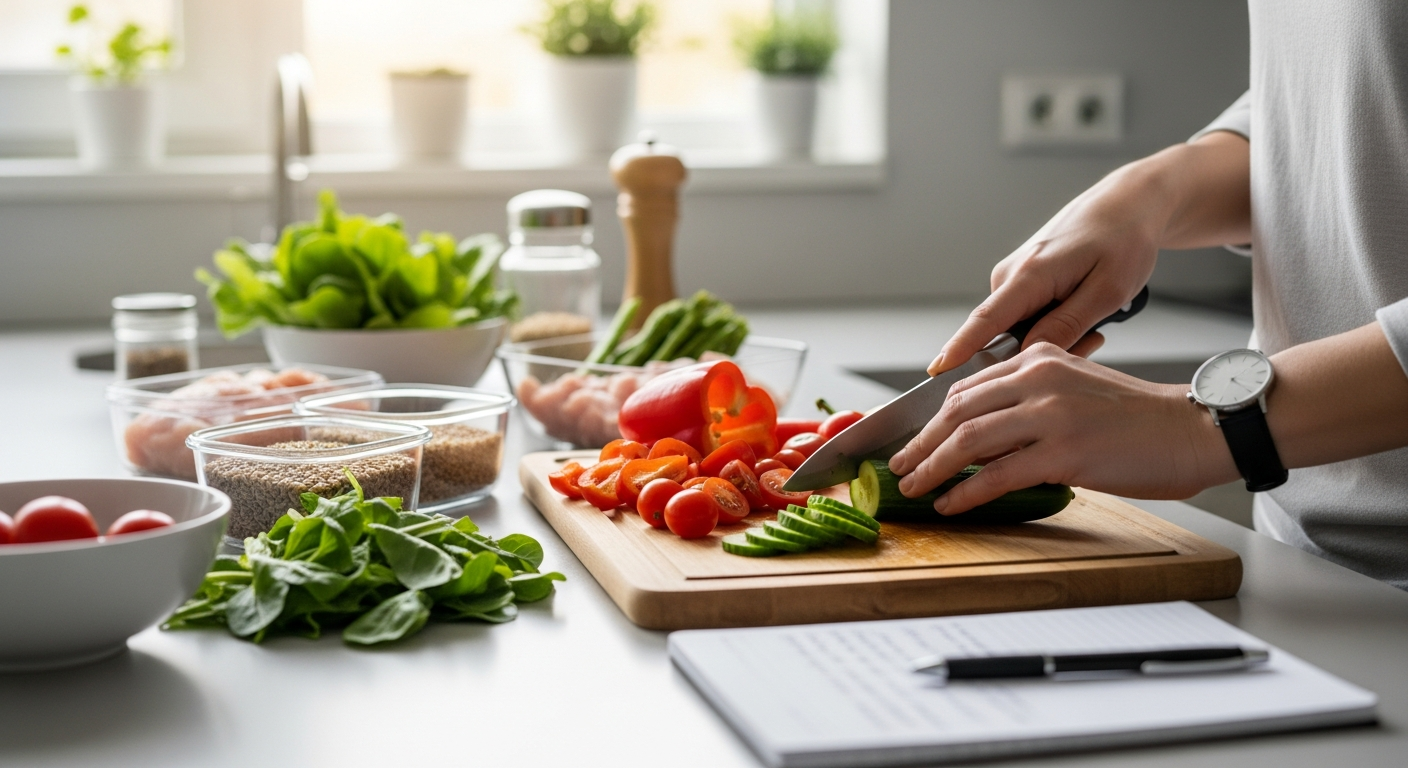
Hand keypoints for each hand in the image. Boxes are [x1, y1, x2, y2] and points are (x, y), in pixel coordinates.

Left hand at [889, 344, 1239, 513]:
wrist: (1194, 430)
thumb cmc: (1139, 420)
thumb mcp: (1076, 390)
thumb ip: (1031, 400)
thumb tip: (981, 436)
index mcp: (1039, 359)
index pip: (967, 387)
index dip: (930, 417)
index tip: (910, 439)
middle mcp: (1039, 379)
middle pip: (957, 411)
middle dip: (921, 443)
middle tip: (899, 467)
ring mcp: (1050, 415)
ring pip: (969, 441)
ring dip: (933, 468)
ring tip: (914, 487)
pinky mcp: (1063, 452)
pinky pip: (997, 474)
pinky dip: (966, 492)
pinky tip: (950, 504)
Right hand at [928, 176, 1163, 375]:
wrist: (1127, 203)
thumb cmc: (1124, 240)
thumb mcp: (1108, 290)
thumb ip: (1066, 326)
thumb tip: (1026, 356)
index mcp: (1030, 274)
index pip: (984, 320)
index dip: (959, 349)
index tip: (936, 370)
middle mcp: (1010, 274)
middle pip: (1002, 335)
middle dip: (1036, 353)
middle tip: (1094, 340)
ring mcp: (1013, 276)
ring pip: (1018, 328)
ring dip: (1050, 337)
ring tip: (1096, 321)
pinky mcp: (1021, 279)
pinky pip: (1026, 317)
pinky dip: (1052, 323)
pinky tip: (1083, 311)